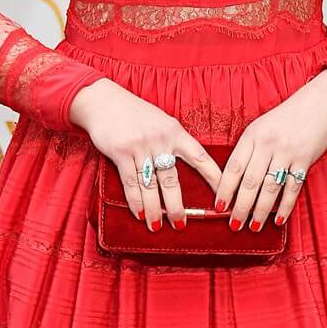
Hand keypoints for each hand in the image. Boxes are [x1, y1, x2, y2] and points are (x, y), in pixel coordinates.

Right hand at [66, 79, 222, 231]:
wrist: (103, 101)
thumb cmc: (135, 115)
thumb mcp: (161, 122)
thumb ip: (173, 142)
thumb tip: (186, 170)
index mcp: (176, 132)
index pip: (200, 158)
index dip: (214, 178)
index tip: (223, 197)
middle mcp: (161, 139)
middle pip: (173, 180)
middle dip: (176, 206)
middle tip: (181, 225)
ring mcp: (141, 146)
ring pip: (151, 186)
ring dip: (154, 210)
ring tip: (157, 227)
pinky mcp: (121, 152)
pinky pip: (131, 183)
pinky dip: (135, 202)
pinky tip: (140, 214)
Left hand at [213, 70, 326, 230]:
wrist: (320, 103)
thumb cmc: (286, 118)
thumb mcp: (261, 127)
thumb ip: (248, 151)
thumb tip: (234, 183)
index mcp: (252, 136)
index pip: (233, 167)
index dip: (224, 189)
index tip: (218, 207)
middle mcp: (267, 144)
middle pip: (250, 182)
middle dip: (240, 207)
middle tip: (234, 225)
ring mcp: (287, 152)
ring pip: (270, 188)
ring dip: (261, 211)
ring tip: (254, 226)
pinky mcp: (305, 159)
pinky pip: (292, 188)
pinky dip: (285, 206)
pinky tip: (279, 219)